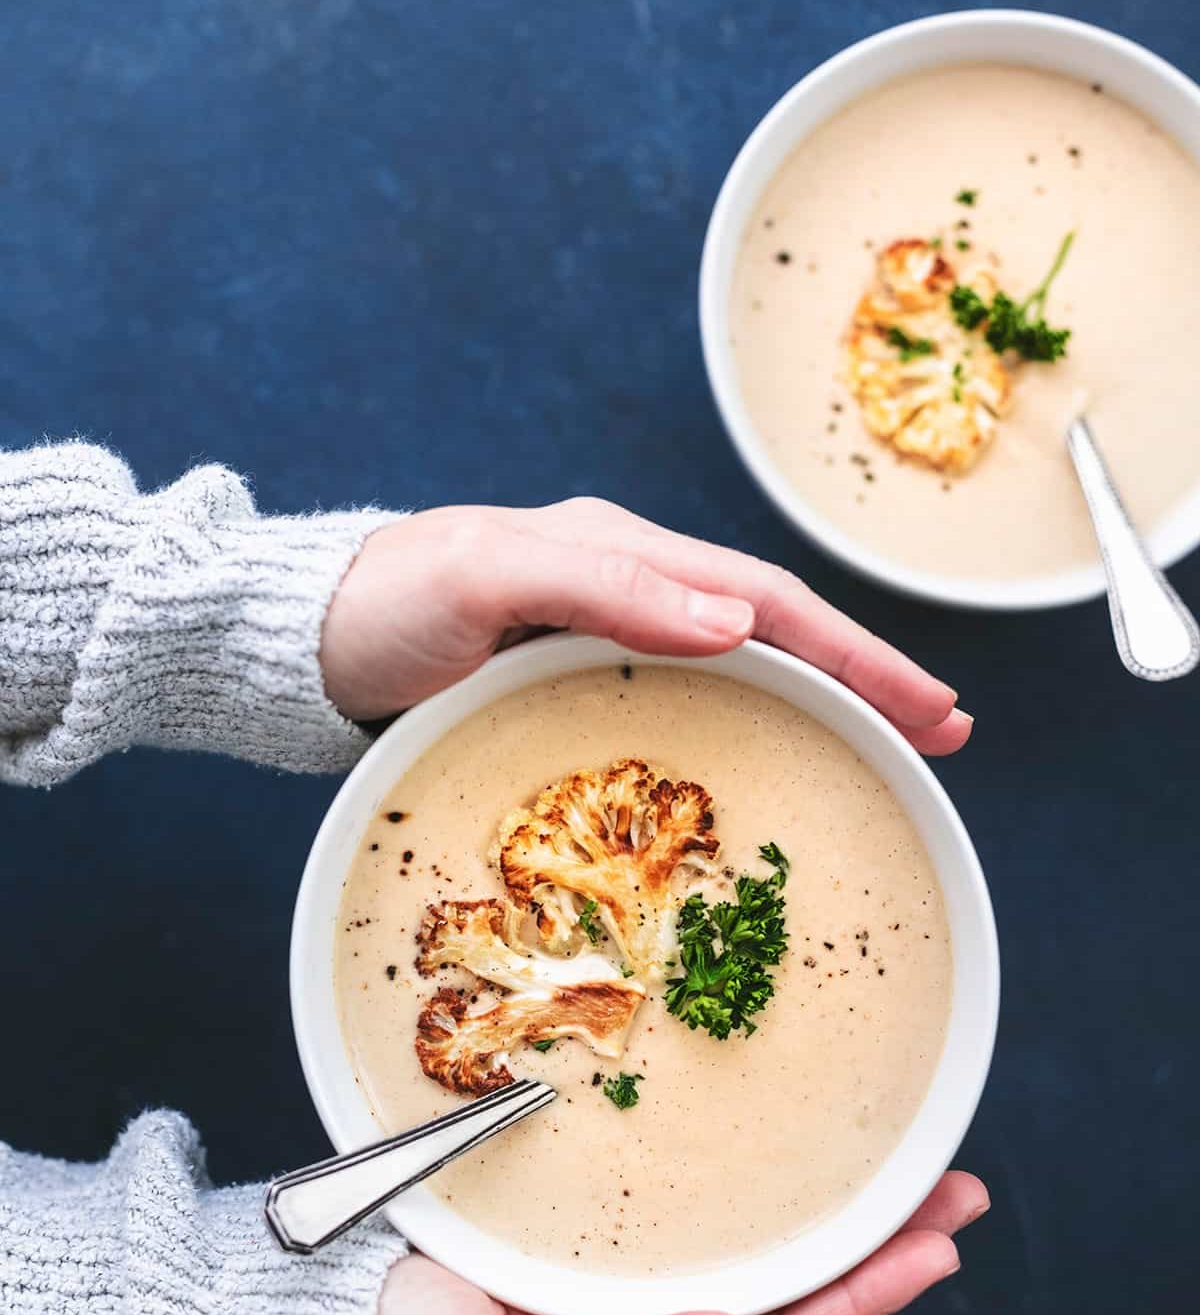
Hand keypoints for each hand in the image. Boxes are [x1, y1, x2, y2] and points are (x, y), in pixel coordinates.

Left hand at [321, 499, 971, 755]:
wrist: (306, 639)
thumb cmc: (386, 601)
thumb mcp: (486, 574)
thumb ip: (602, 582)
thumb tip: (738, 621)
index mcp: (623, 553)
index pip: (767, 601)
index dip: (853, 653)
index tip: (927, 705)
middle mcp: (629, 589)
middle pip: (775, 633)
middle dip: (866, 678)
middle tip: (944, 736)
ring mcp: (607, 638)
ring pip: (742, 670)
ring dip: (821, 704)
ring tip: (890, 747)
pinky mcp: (577, 684)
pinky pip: (689, 704)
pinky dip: (750, 727)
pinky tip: (776, 760)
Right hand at [374, 1170, 986, 1314]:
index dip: (864, 1304)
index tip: (937, 1248)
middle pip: (792, 1312)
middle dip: (879, 1257)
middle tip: (955, 1192)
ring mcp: (627, 1311)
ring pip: (759, 1274)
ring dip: (838, 1232)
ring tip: (905, 1181)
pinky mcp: (597, 1266)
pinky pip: (709, 1244)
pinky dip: (769, 1216)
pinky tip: (795, 1187)